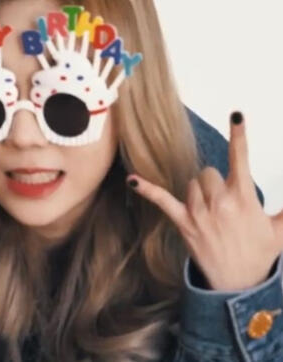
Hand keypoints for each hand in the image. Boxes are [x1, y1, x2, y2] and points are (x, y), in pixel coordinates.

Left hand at [126, 111, 282, 290]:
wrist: (240, 283)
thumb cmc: (259, 254)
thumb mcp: (280, 230)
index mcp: (244, 198)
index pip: (241, 159)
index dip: (240, 136)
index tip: (236, 116)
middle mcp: (220, 202)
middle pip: (209, 172)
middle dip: (215, 182)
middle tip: (223, 202)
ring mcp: (200, 212)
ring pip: (192, 183)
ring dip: (199, 191)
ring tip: (210, 211)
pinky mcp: (184, 222)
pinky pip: (162, 201)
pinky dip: (147, 190)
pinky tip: (132, 180)